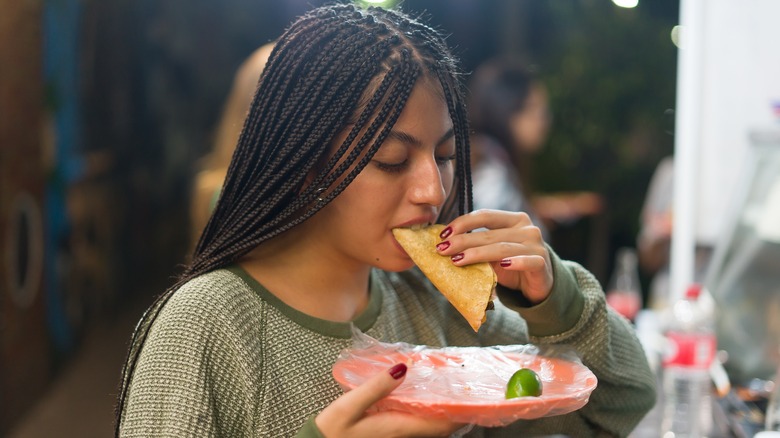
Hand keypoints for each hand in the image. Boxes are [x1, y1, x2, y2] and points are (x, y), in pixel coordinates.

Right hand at [315, 363, 463, 436]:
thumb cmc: (332, 430)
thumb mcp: (349, 406)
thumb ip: (376, 387)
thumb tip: (404, 369)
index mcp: (398, 428)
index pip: (439, 424)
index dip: (459, 413)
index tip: (473, 398)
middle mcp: (401, 436)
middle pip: (438, 427)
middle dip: (454, 411)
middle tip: (464, 389)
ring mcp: (395, 437)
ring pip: (427, 427)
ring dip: (441, 412)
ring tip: (449, 391)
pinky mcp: (387, 434)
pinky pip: (414, 424)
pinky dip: (425, 413)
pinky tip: (422, 398)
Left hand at [437, 209, 553, 303]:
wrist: (539, 286)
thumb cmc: (511, 266)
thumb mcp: (493, 253)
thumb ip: (477, 245)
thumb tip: (444, 243)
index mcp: (514, 219)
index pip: (485, 215)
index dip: (463, 223)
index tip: (443, 235)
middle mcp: (527, 228)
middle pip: (489, 234)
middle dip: (462, 241)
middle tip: (442, 250)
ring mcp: (536, 245)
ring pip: (503, 248)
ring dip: (477, 254)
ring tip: (457, 260)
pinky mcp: (542, 263)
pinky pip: (529, 261)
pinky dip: (516, 262)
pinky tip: (503, 265)